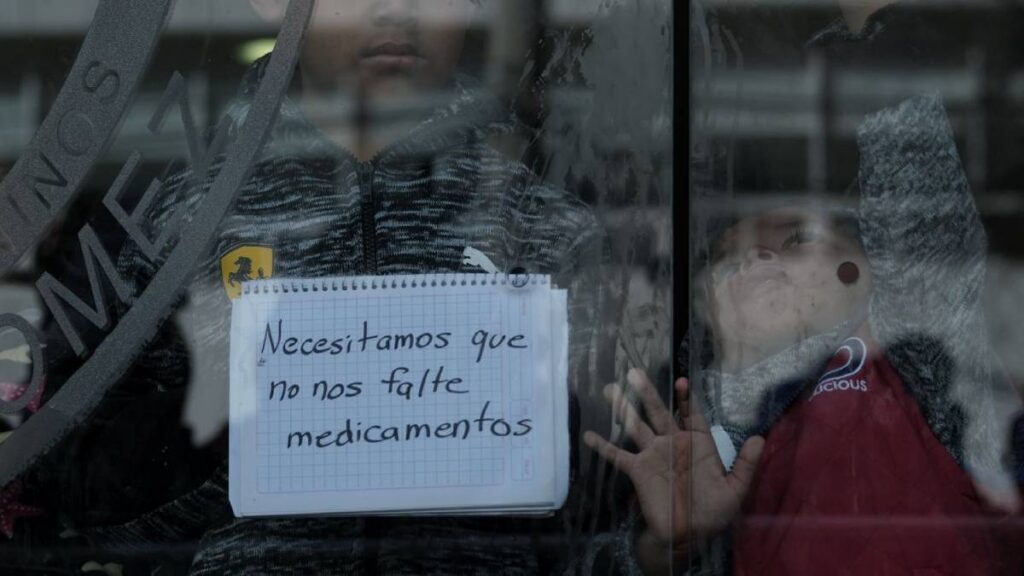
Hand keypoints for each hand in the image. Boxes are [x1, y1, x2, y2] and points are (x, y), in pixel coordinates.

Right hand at [583, 369, 764, 569]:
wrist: (688, 535)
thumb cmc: (714, 512)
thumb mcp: (735, 489)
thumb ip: (746, 464)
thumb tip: (759, 438)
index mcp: (697, 445)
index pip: (690, 414)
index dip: (686, 398)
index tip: (681, 380)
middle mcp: (672, 444)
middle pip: (658, 412)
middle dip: (647, 392)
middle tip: (635, 371)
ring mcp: (653, 455)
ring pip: (636, 426)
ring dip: (623, 408)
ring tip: (609, 388)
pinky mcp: (638, 470)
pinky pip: (618, 456)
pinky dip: (603, 446)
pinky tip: (588, 435)